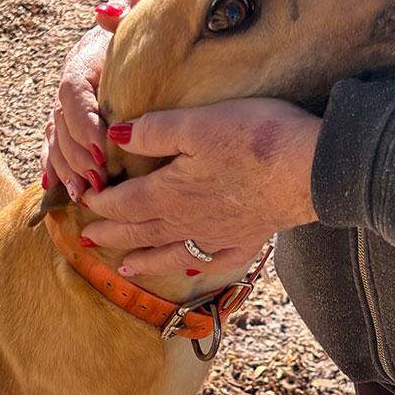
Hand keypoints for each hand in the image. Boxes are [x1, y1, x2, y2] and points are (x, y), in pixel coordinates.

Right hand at [40, 0, 151, 201]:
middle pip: (62, 124)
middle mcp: (71, 86)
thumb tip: (105, 13)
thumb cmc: (149, 20)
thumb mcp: (145, 3)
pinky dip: (56, 169)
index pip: (74, 93)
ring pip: (56, 140)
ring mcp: (68, 107)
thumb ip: (127, 3)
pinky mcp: (73, 124)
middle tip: (98, 179)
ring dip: (66, 169)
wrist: (143, 29)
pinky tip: (60, 191)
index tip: (102, 147)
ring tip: (83, 194)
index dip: (83, 122)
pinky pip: (55, 147)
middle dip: (77, 155)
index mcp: (85, 61)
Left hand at [80, 98, 321, 276]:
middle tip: (88, 240)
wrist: (309, 170)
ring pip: (170, 254)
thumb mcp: (196, 123)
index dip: (100, 203)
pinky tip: (188, 271)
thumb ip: (153, 131)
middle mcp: (187, 222)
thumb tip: (113, 136)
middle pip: (139, 233)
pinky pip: (213, 262)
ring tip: (125, 267)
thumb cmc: (254, 138)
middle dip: (111, 236)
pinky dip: (194, 268)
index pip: (123, 203)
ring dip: (144, 260)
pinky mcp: (245, 241)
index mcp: (169, 193)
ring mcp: (217, 237)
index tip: (85, 200)